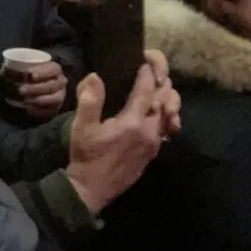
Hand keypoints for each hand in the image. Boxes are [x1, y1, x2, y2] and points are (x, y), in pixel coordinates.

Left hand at [17, 60, 66, 117]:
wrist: (35, 86)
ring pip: (56, 98)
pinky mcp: (56, 107)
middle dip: (37, 88)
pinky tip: (28, 109)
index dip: (44, 72)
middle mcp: (60, 82)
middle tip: (21, 90)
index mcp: (54, 69)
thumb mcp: (24, 68)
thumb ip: (16, 68)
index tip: (31, 75)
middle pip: (53, 85)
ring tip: (25, 100)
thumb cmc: (29, 74)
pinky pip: (52, 111)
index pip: (53, 69)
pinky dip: (40, 111)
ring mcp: (60, 95)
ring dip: (40, 100)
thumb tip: (3, 71)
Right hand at [65, 50, 180, 213]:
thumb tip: (95, 76)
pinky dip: (165, 116)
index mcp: (132, 122)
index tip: (143, 61)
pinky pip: (165, 129)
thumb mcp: (82, 127)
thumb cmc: (86, 156)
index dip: (146, 74)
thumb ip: (90, 100)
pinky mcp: (153, 152)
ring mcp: (153, 143)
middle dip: (161, 83)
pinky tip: (158, 113)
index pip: (146, 91)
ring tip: (160, 88)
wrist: (92, 189)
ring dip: (167, 99)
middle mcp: (148, 131)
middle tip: (154, 71)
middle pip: (164, 101)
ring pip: (169, 115)